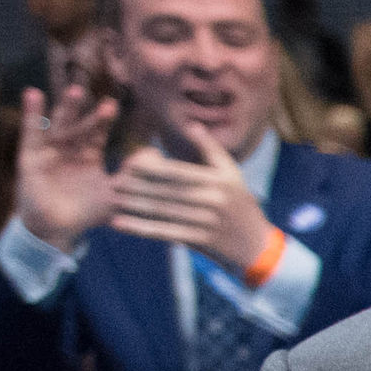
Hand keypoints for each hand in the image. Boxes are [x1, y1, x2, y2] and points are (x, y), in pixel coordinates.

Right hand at [14, 87, 121, 250]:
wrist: (56, 230)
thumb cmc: (86, 213)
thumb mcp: (113, 195)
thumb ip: (130, 175)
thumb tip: (152, 155)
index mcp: (88, 156)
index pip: (97, 133)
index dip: (103, 120)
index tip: (111, 105)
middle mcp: (69, 150)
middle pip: (80, 125)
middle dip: (87, 111)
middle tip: (99, 96)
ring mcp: (50, 151)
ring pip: (59, 125)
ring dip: (66, 108)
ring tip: (75, 91)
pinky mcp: (30, 157)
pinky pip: (31, 132)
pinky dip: (31, 114)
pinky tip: (33, 94)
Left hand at [108, 125, 274, 275]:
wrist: (257, 246)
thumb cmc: (240, 204)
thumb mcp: (233, 173)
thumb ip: (211, 149)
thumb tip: (192, 124)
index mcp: (219, 180)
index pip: (178, 172)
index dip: (151, 168)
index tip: (127, 163)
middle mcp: (214, 200)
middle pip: (168, 191)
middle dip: (138, 187)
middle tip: (113, 181)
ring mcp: (207, 222)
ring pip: (163, 212)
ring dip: (135, 206)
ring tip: (113, 200)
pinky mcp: (200, 240)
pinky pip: (165, 232)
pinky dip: (140, 228)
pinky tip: (120, 224)